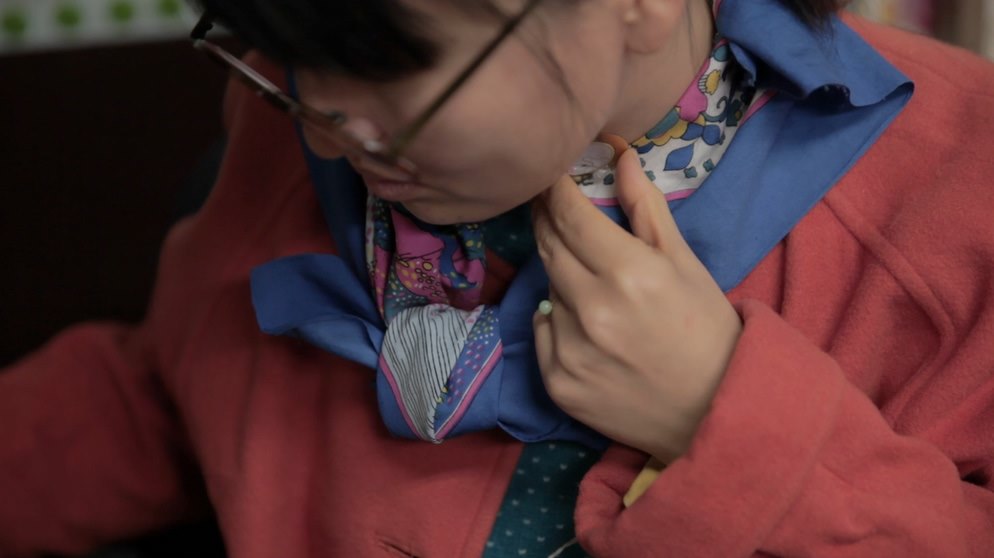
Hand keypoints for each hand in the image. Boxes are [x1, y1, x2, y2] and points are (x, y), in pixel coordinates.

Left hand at [531, 147, 741, 462]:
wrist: (715, 412)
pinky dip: (557, 320)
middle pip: (548, 246)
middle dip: (548, 221)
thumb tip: (618, 156)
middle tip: (553, 209)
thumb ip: (645, 208)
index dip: (555, 189)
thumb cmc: (706, 329)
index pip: (568, 214)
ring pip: (548, 289)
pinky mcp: (557, 383)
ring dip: (562, 277)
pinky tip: (589, 327)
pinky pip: (543, 330)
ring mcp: (569, 349)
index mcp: (628, 272)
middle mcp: (591, 309)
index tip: (550, 176)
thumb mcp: (685, 263)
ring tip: (596, 288)